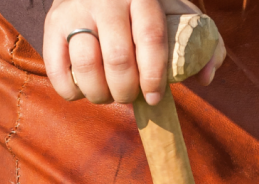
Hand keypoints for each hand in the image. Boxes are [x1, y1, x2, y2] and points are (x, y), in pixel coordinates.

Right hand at [44, 0, 225, 105]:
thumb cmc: (148, 12)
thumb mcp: (179, 17)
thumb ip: (205, 45)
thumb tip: (207, 78)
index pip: (150, 40)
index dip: (154, 77)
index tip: (155, 97)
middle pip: (118, 60)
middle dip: (127, 91)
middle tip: (131, 96)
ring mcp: (74, 10)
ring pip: (87, 67)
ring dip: (101, 95)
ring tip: (109, 94)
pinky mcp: (52, 25)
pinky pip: (59, 72)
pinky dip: (74, 92)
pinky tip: (86, 90)